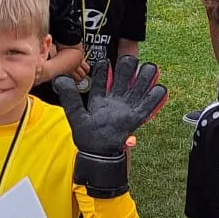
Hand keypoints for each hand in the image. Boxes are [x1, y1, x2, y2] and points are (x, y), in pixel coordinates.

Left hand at [54, 55, 166, 196]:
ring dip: (145, 75)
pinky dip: (157, 95)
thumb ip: (70, 97)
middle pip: (125, 75)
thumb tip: (60, 79)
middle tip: (130, 61)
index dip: (103, 67)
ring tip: (147, 69)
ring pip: (140, 85)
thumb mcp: (76, 115)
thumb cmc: (87, 137)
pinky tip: (158, 88)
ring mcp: (127, 107)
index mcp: (100, 98)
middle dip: (129, 65)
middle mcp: (115, 100)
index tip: (104, 62)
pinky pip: (150, 104)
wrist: (99, 156)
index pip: (102, 77)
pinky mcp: (137, 117)